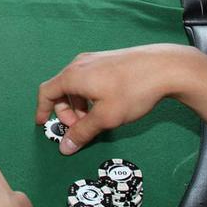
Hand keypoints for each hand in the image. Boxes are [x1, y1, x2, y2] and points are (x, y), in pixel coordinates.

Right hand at [35, 45, 195, 154]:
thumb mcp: (105, 117)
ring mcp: (94, 59)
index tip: (42, 124)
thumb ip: (82, 133)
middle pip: (61, 90)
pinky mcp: (108, 60)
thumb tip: (65, 147)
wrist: (164, 67)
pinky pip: (89, 79)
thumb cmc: (132, 90)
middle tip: (81, 128)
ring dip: (79, 105)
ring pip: (76, 85)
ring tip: (97, 120)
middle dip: (66, 112)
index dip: (42, 110)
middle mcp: (79, 64)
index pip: (46, 92)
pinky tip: (107, 105)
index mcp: (73, 75)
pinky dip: (89, 95)